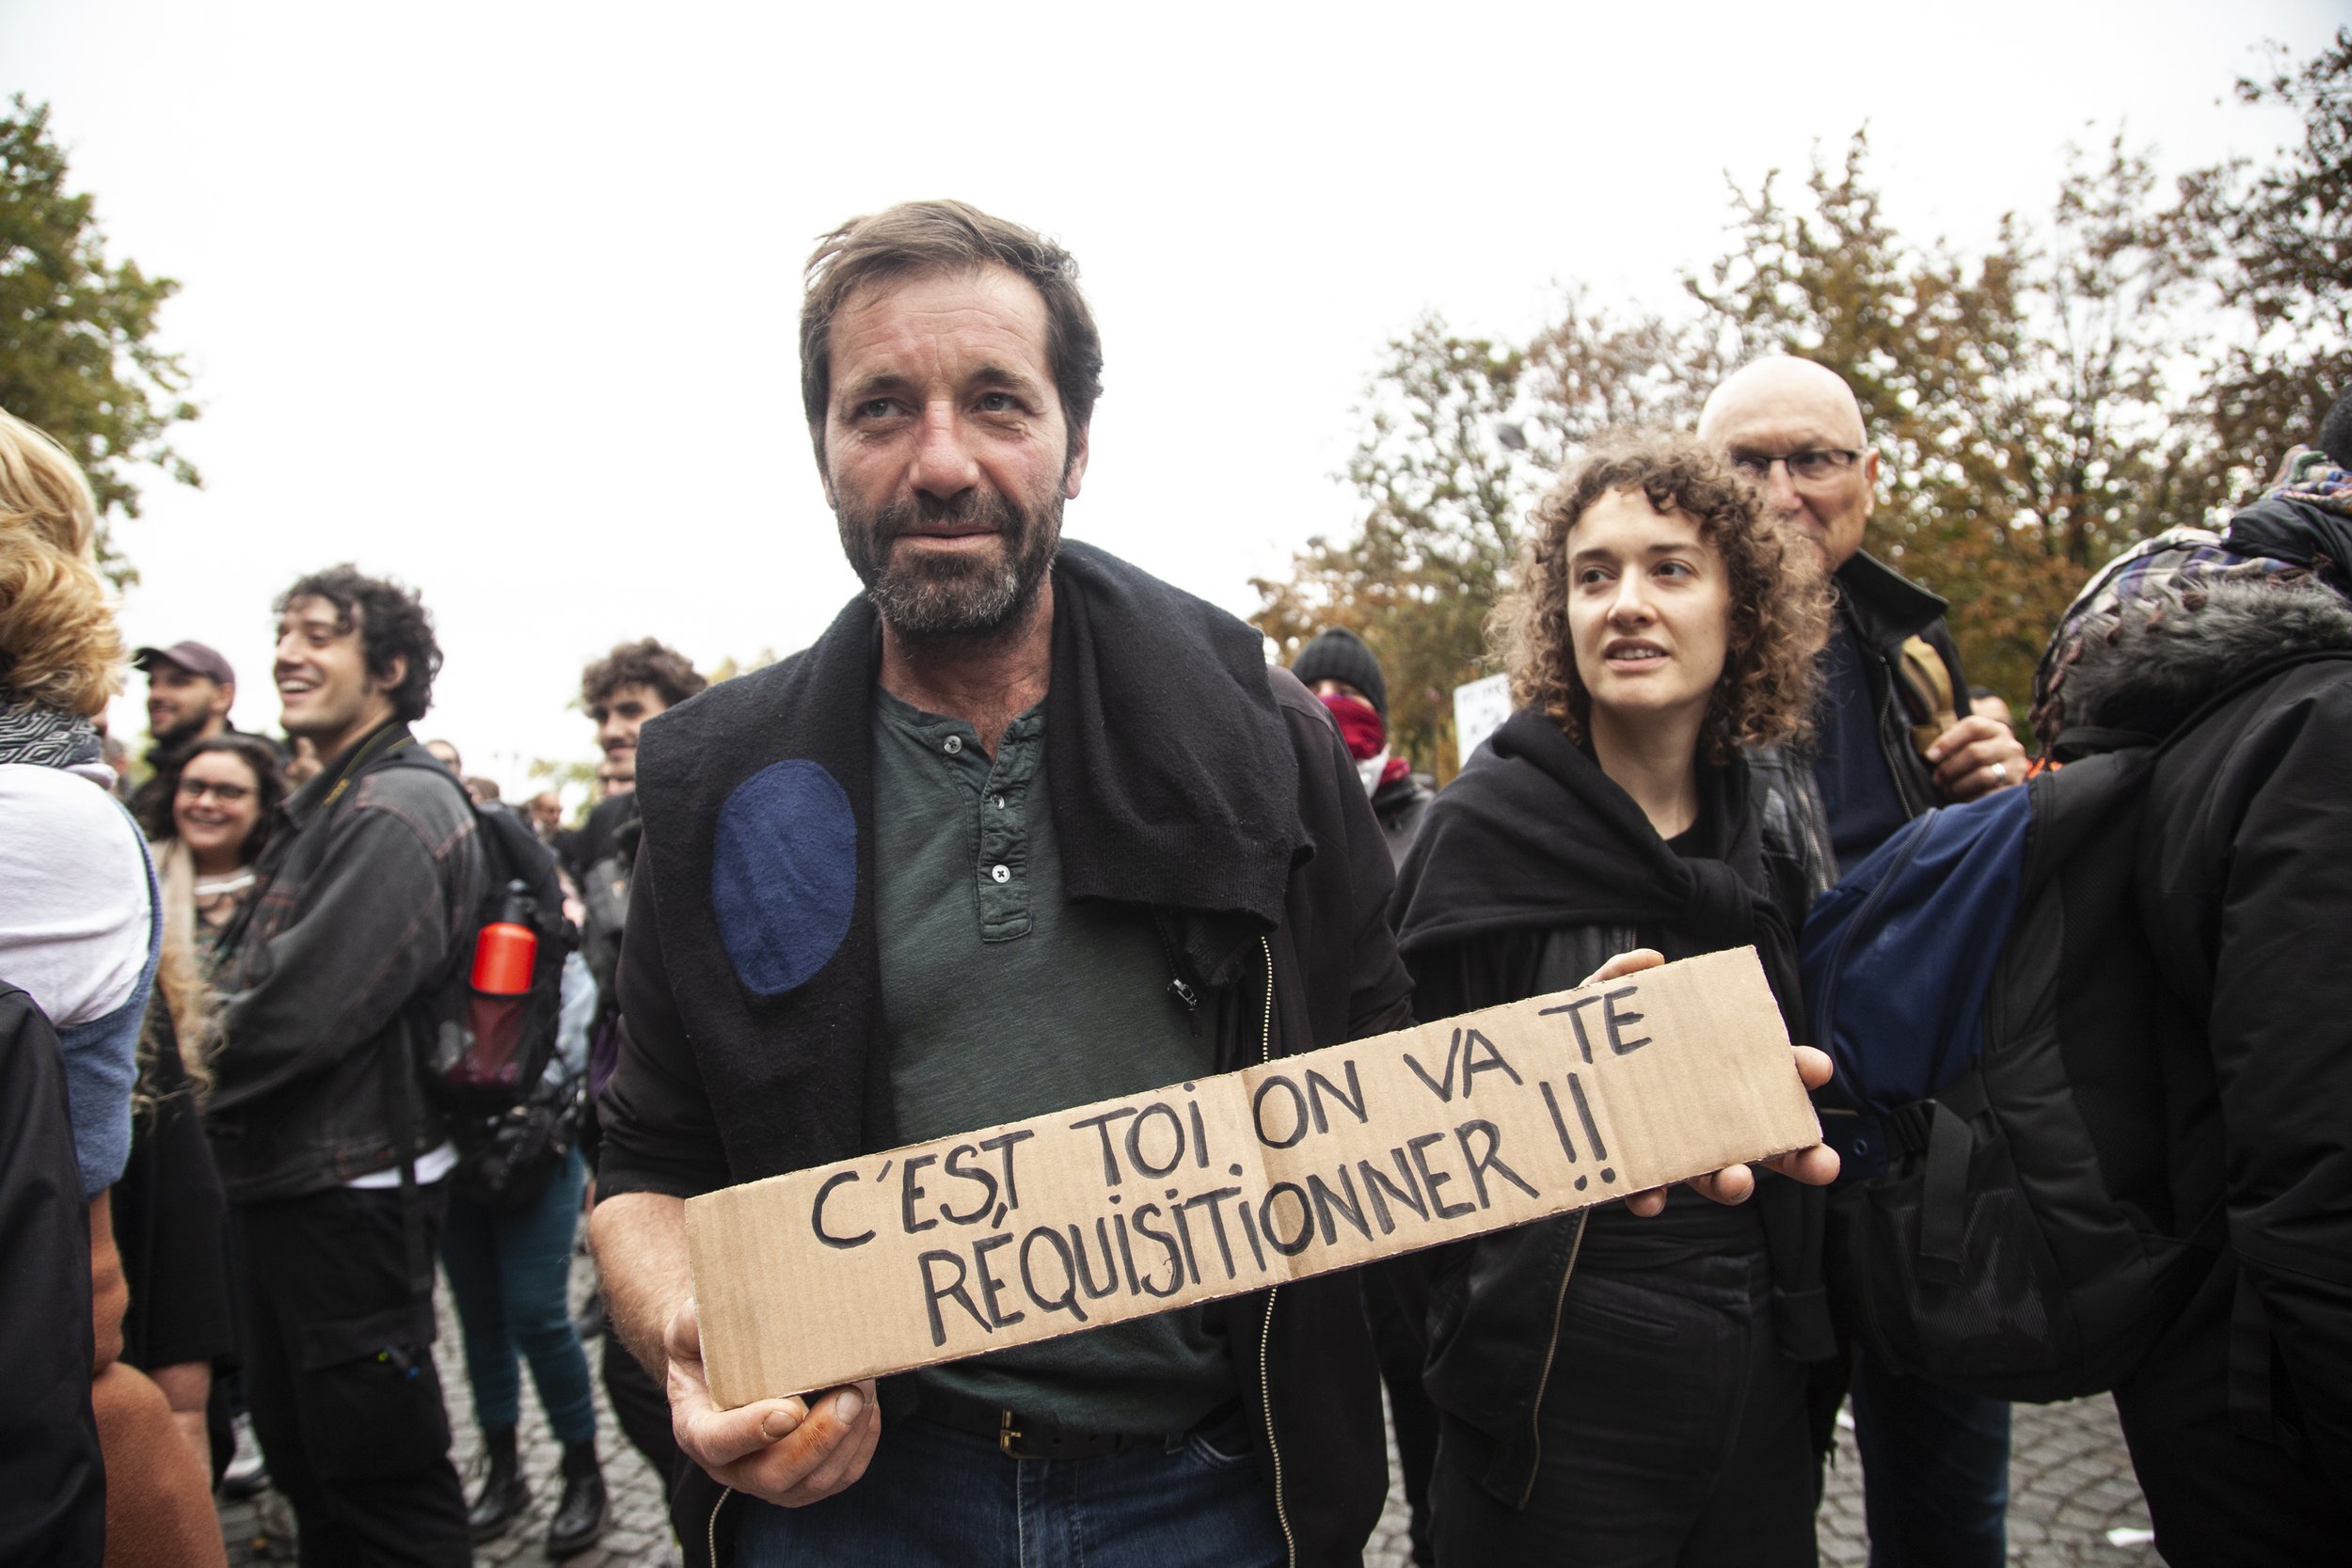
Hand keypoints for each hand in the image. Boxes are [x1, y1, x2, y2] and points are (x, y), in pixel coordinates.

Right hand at [665, 1298, 879, 1505]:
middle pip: (773, 1476)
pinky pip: (838, 1477)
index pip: (715, 1442)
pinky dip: (860, 1445)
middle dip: (818, 1438)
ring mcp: (767, 1479)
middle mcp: (729, 1465)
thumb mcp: (694, 1325)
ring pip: (813, 1482)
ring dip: (847, 1438)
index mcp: (696, 1427)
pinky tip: (868, 1408)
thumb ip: (700, 1320)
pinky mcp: (803, 1481)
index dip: (750, 1431)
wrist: (726, 1366)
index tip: (789, 1409)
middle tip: (848, 1395)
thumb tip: (726, 1306)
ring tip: (863, 1390)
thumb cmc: (711, 1343)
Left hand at [1581, 950, 1841, 1215]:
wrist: (1527, 1083)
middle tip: (1823, 1164)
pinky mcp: (1628, 1174)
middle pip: (1760, 1141)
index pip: (1765, 1076)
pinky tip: (1650, 1197)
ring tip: (1735, 1180)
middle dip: (1798, 1156)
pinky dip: (1648, 1195)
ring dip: (1731, 1182)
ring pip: (1713, 1175)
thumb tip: (1652, 962)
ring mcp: (1667, 1149)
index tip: (1816, 1068)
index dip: (1795, 1074)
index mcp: (1708, 1074)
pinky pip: (1643, 1191)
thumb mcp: (1594, 1005)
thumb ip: (1619, 980)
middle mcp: (1698, 1117)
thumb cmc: (1580, 1042)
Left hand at [1925, 714, 2027, 801]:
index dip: (1948, 741)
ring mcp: (2016, 768)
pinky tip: (1962, 800)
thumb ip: (1952, 743)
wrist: (2006, 783)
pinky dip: (1971, 799)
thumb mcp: (1967, 746)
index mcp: (1995, 730)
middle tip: (1937, 779)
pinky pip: (1990, 795)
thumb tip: (1930, 754)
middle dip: (1950, 768)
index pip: (1973, 726)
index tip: (1931, 756)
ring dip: (1958, 786)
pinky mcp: (2016, 789)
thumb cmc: (1977, 763)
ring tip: (1948, 790)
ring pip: (1982, 776)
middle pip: (1975, 752)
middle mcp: (2010, 746)